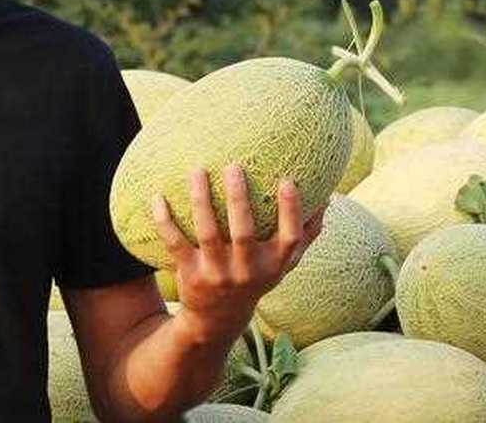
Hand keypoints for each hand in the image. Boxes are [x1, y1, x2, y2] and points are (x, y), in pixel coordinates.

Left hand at [151, 165, 324, 338]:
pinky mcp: (190, 273)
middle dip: (239, 199)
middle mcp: (247, 271)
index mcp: (273, 265)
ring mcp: (217, 273)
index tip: (287, 180)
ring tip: (198, 170)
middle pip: (244, 232)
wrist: (217, 320)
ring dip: (201, 200)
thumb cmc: (255, 279)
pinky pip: (175, 242)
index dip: (291, 211)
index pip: (290, 238)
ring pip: (208, 232)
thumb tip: (326, 200)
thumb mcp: (283, 265)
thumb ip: (304, 235)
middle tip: (234, 166)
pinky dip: (165, 220)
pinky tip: (158, 196)